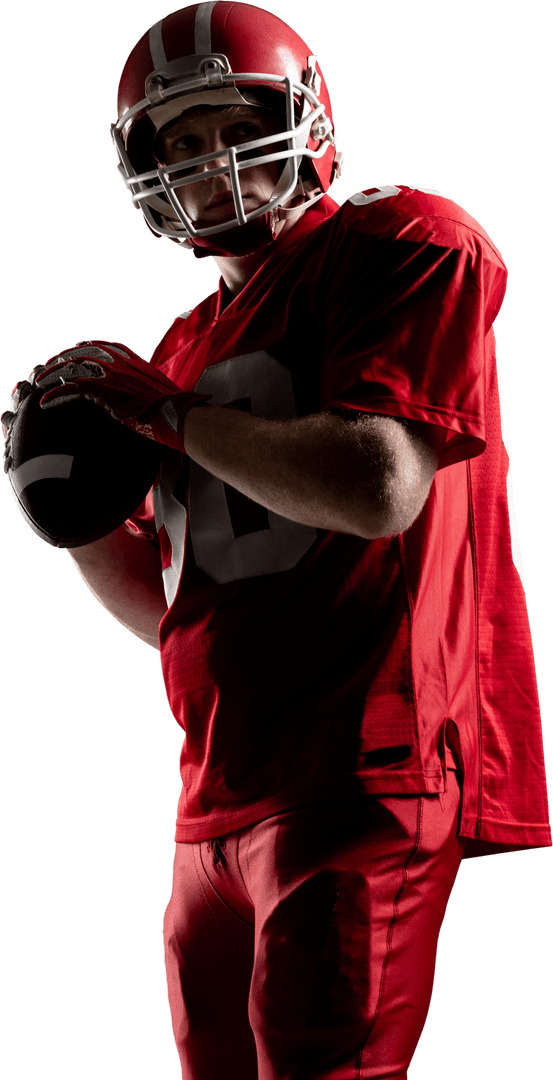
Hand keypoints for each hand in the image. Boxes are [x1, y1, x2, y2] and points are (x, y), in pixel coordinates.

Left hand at [29, 339, 210, 451]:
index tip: (65, 355)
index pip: (97, 345)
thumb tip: (122, 394)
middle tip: (45, 369)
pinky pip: (73, 389)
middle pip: (80, 352)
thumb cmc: (171, 406)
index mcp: (129, 358)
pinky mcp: (105, 391)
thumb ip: (135, 385)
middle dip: (59, 360)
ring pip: (72, 367)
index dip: (78, 349)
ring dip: (52, 374)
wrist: (177, 414)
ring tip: (38, 382)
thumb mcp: (153, 388)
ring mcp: (111, 374)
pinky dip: (56, 395)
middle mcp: (118, 361)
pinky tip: (45, 401)